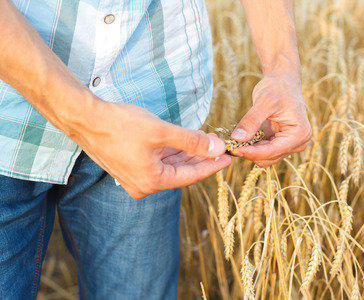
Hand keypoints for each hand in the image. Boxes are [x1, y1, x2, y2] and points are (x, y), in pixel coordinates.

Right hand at [69, 101, 230, 198]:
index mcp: (152, 182)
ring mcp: (136, 179)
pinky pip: (158, 163)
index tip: (229, 157)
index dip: (212, 165)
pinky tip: (186, 143)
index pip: (191, 176)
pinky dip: (173, 154)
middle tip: (219, 145)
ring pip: (170, 167)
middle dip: (201, 158)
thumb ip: (192, 141)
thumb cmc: (120, 124)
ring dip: (188, 154)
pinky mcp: (130, 168)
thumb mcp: (162, 132)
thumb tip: (217, 148)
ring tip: (206, 141)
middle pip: (181, 172)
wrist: (85, 118)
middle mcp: (144, 186)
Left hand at [230, 72, 311, 166]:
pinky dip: (252, 148)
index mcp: (300, 133)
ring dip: (250, 151)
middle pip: (270, 157)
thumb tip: (237, 139)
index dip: (252, 152)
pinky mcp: (281, 143)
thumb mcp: (263, 101)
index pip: (273, 151)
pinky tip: (241, 140)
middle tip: (229, 145)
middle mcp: (298, 143)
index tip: (233, 149)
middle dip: (250, 152)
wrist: (283, 81)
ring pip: (266, 158)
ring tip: (235, 141)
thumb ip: (251, 121)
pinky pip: (264, 152)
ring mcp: (290, 145)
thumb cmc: (277, 87)